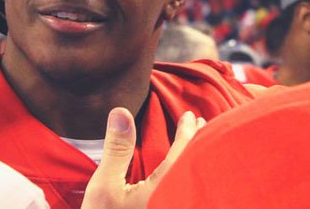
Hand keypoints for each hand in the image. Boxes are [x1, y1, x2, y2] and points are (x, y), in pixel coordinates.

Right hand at [82, 108, 205, 208]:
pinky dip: (187, 179)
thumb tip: (121, 111)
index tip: (191, 116)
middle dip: (201, 146)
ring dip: (195, 163)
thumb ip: (118, 149)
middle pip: (197, 170)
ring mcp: (174, 208)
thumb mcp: (104, 186)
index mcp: (164, 193)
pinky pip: (185, 196)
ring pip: (194, 185)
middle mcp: (176, 204)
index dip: (189, 133)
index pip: (185, 155)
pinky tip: (183, 174)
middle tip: (205, 126)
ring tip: (199, 146)